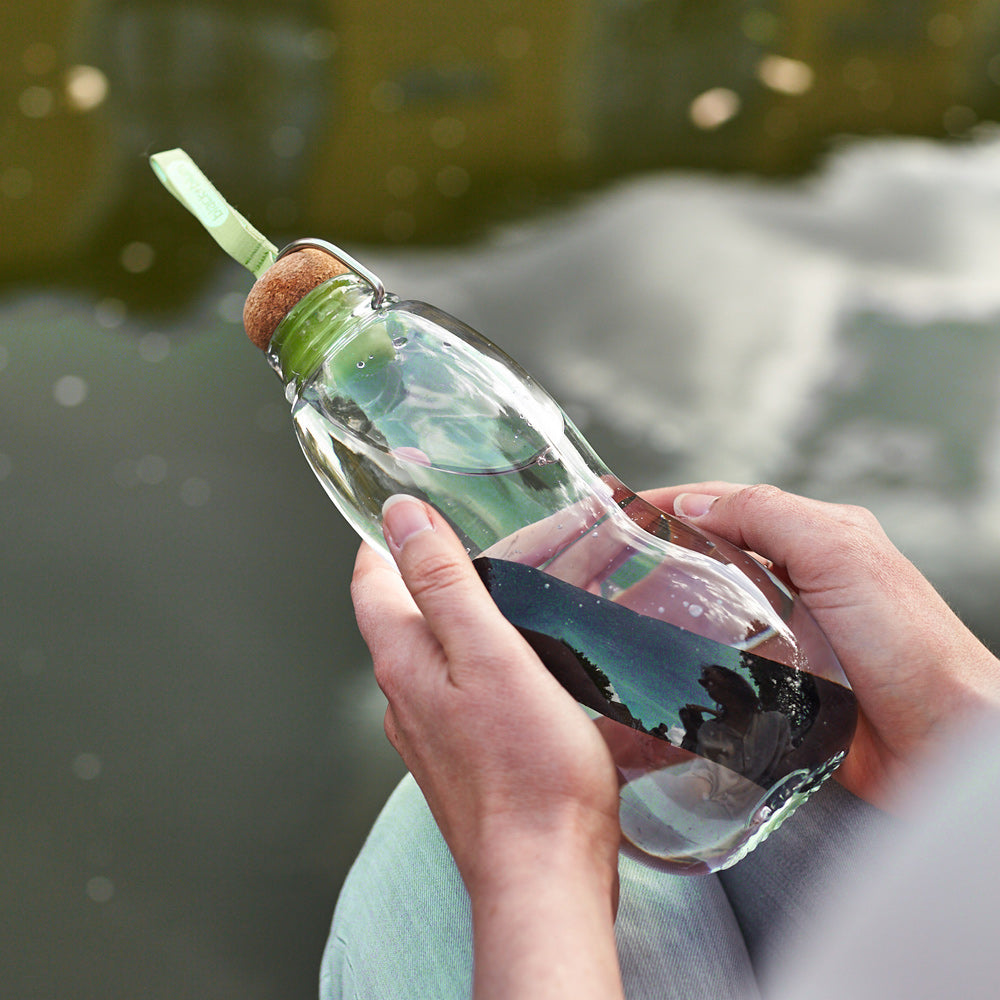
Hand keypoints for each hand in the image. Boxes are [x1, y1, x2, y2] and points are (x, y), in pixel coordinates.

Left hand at [351, 494, 623, 998]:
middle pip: (402, 618)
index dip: (383, 542)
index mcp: (404, 665)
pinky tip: (522, 663)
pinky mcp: (466, 762)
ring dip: (460, 618)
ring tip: (506, 592)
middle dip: (429, 574)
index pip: (371, 584)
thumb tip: (400, 518)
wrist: (544, 874)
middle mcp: (407, 701)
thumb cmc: (528, 770)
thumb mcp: (489, 655)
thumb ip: (443, 583)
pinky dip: (482, 660)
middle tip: (472, 540)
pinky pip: (462, 691)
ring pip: (435, 656)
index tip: (403, 510)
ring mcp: (434, 736)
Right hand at [645, 482, 999, 807]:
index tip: (616, 511)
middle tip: (605, 570)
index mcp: (816, 537)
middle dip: (658, 556)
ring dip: (668, 609)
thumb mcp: (840, 553)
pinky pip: (722, 660)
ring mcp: (789, 633)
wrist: (944, 745)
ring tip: (620, 618)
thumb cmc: (912, 647)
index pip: (727, 505)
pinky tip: (662, 667)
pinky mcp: (781, 682)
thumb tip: (696, 502)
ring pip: (712, 608)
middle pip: (712, 555)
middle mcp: (801, 581)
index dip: (669, 503)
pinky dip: (689, 658)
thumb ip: (771, 516)